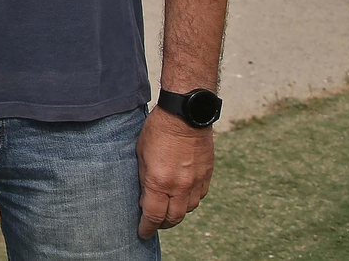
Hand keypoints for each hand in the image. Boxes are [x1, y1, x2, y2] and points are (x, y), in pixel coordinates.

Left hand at [136, 107, 212, 239]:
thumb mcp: (140, 154)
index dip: (147, 227)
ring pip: (188, 209)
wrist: (185, 114)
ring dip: (177, 212)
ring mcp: (196, 182)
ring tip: (167, 208)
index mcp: (160, 182)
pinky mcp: (207, 175)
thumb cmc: (157, 130)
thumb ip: (144, 179)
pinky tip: (181, 195)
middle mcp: (180, 186)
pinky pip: (199, 196)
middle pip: (173, 218)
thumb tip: (145, 199)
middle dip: (162, 224)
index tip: (142, 233)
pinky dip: (189, 200)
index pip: (153, 216)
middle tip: (154, 223)